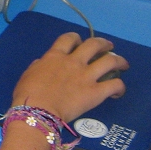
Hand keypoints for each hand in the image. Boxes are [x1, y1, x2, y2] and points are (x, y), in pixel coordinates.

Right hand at [11, 33, 128, 122]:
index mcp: (56, 56)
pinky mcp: (96, 92)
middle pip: (94, 45)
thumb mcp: (29, 73)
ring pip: (110, 61)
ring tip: (123, 64)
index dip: (77, 38)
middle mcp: (74, 62)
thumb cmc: (27, 93)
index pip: (69, 39)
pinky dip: (119, 87)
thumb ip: (39, 65)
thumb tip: (43, 63)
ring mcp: (87, 76)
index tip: (80, 42)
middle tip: (109, 47)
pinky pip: (115, 85)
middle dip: (104, 44)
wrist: (38, 111)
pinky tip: (118, 91)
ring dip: (119, 61)